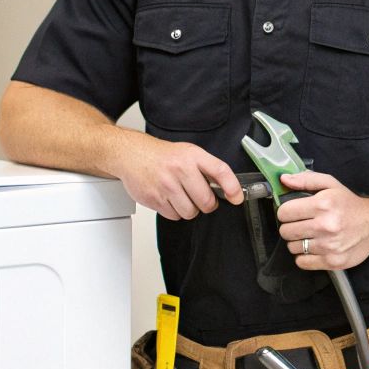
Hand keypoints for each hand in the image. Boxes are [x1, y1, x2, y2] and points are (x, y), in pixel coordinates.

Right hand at [111, 134, 242, 220]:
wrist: (131, 154)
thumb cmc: (162, 156)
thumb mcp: (189, 153)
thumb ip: (207, 169)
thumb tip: (227, 188)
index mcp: (193, 156)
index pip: (220, 171)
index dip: (232, 187)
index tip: (237, 198)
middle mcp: (180, 169)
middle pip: (206, 201)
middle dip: (206, 204)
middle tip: (200, 198)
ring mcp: (166, 185)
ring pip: (190, 212)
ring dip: (189, 209)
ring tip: (181, 196)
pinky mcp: (154, 198)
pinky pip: (174, 216)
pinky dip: (174, 211)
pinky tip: (168, 198)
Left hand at [276, 171, 368, 270]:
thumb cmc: (350, 205)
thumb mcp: (331, 184)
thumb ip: (306, 180)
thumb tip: (284, 180)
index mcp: (323, 204)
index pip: (284, 212)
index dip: (285, 212)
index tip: (292, 213)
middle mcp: (325, 226)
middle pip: (286, 231)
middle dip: (290, 227)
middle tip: (301, 224)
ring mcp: (329, 246)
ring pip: (293, 247)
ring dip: (298, 242)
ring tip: (310, 236)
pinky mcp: (332, 261)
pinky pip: (302, 262)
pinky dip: (304, 256)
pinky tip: (313, 248)